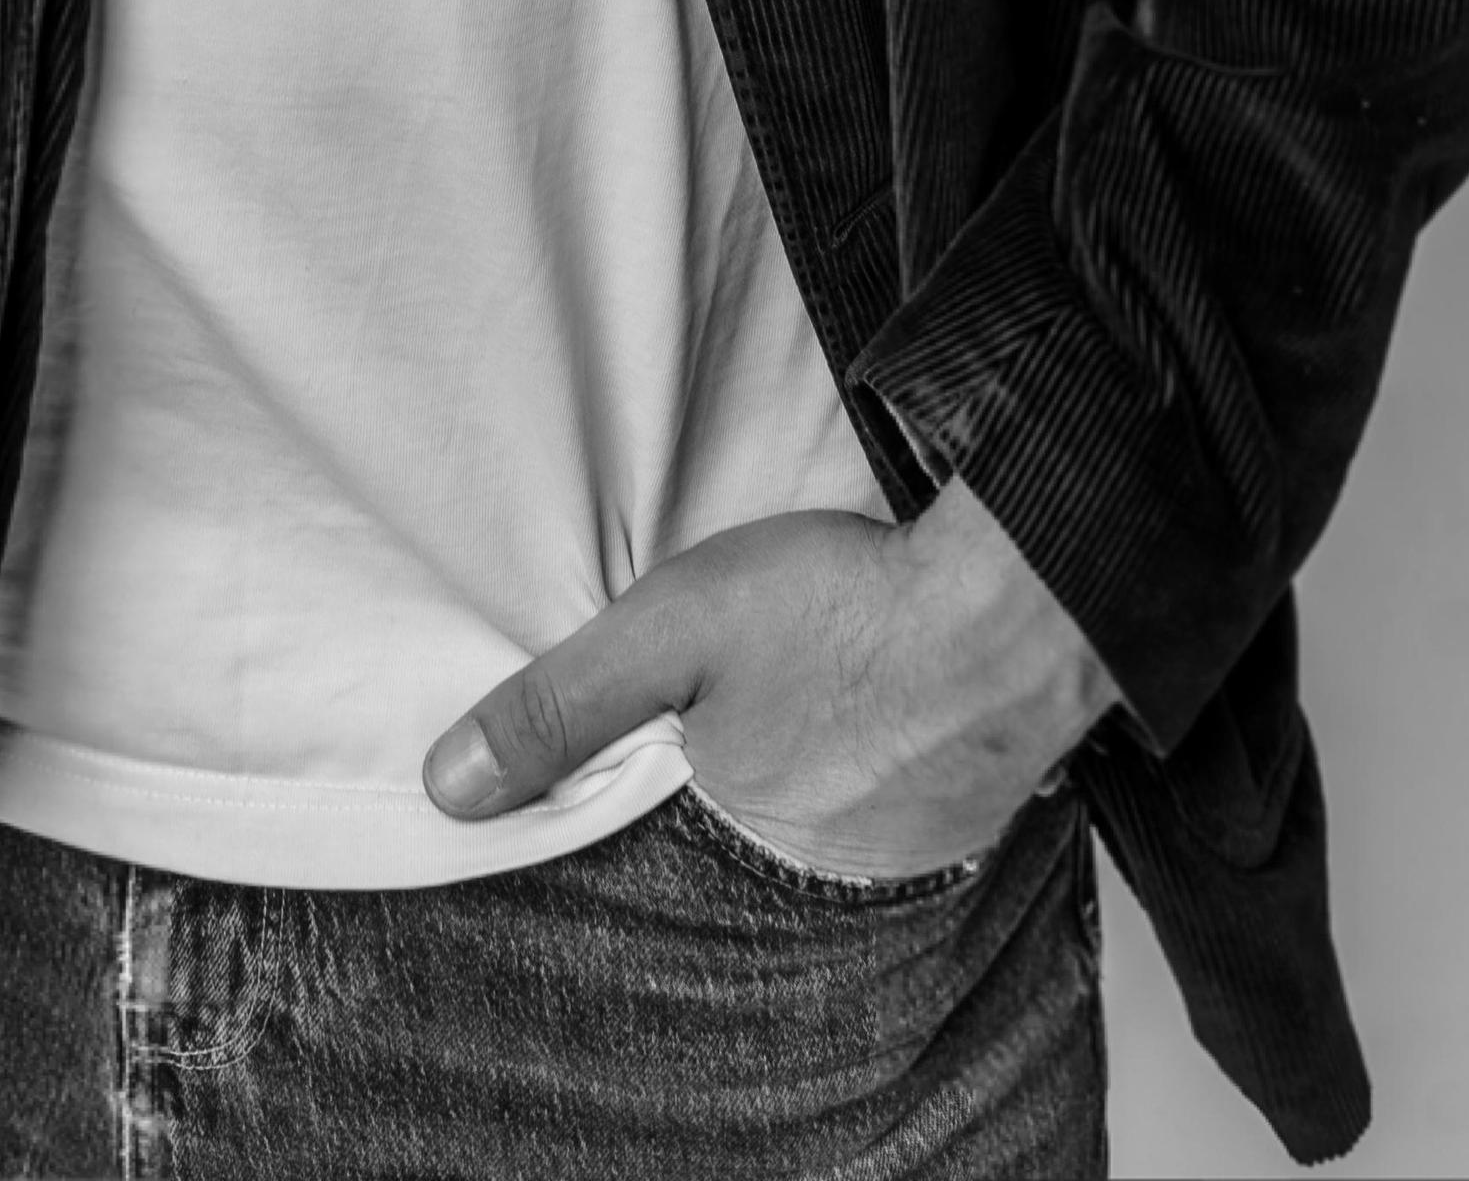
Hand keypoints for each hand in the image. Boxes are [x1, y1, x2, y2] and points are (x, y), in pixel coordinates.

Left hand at [421, 486, 1119, 879]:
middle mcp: (829, 874)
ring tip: (808, 697)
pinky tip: (873, 702)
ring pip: (825, 817)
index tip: (652, 747)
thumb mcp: (672, 635)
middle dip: (733, 780)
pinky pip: (897, 803)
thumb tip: (448, 788)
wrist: (1020, 594)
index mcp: (746, 845)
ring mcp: (908, 850)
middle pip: (748, 834)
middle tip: (750, 700)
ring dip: (812, 768)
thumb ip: (560, 707)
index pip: (662, 861)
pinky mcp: (968, 810)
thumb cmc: (842, 607)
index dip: (648, 799)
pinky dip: (876, 761)